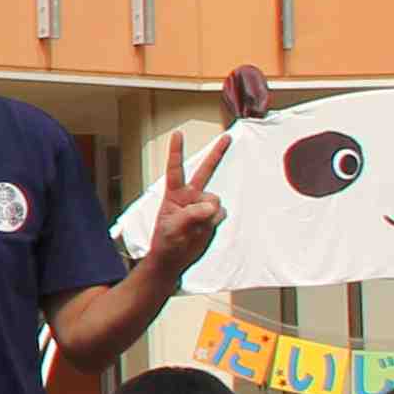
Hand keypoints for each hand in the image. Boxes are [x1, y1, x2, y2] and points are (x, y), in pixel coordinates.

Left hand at [143, 131, 226, 272]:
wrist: (174, 259)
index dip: (176, 152)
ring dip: (208, 214)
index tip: (177, 134)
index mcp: (174, 194)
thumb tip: (212, 206)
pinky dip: (215, 221)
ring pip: (215, 201)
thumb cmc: (166, 241)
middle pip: (205, 171)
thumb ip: (191, 214)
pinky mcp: (213, 217)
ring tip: (194, 228)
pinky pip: (221, 214)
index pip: (175, 170)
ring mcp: (203, 206)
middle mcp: (190, 196)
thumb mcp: (173, 227)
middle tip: (226, 137)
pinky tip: (204, 229)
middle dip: (216, 153)